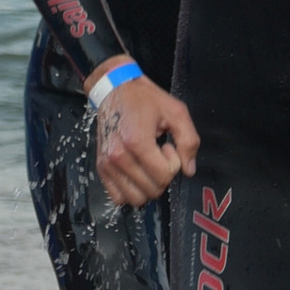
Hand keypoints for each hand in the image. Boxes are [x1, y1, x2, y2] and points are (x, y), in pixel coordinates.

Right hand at [92, 73, 200, 205]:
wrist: (114, 90)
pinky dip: (131, 190)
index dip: (173, 164)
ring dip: (147, 185)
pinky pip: (118, 198)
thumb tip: (189, 170)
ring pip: (136, 199)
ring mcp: (107, 164)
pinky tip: (135, 171)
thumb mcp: (175, 112)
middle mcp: (118, 156)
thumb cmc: (144, 99)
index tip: (167, 146)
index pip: (164, 176)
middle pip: (152, 190)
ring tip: (146, 163)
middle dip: (162, 175)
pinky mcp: (101, 169)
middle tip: (158, 154)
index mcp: (137, 141)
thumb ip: (189, 141)